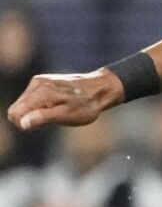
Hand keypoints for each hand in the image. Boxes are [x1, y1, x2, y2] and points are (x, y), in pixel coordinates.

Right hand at [6, 70, 123, 130]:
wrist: (101, 89)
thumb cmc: (86, 105)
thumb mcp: (66, 115)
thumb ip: (43, 118)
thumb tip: (23, 123)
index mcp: (40, 93)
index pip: (14, 113)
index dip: (24, 124)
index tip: (42, 125)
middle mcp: (37, 84)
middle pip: (16, 109)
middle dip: (29, 118)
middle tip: (52, 118)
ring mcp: (39, 81)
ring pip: (23, 104)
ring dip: (35, 112)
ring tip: (56, 111)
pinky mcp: (43, 82)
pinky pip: (31, 99)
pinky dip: (39, 106)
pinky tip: (56, 106)